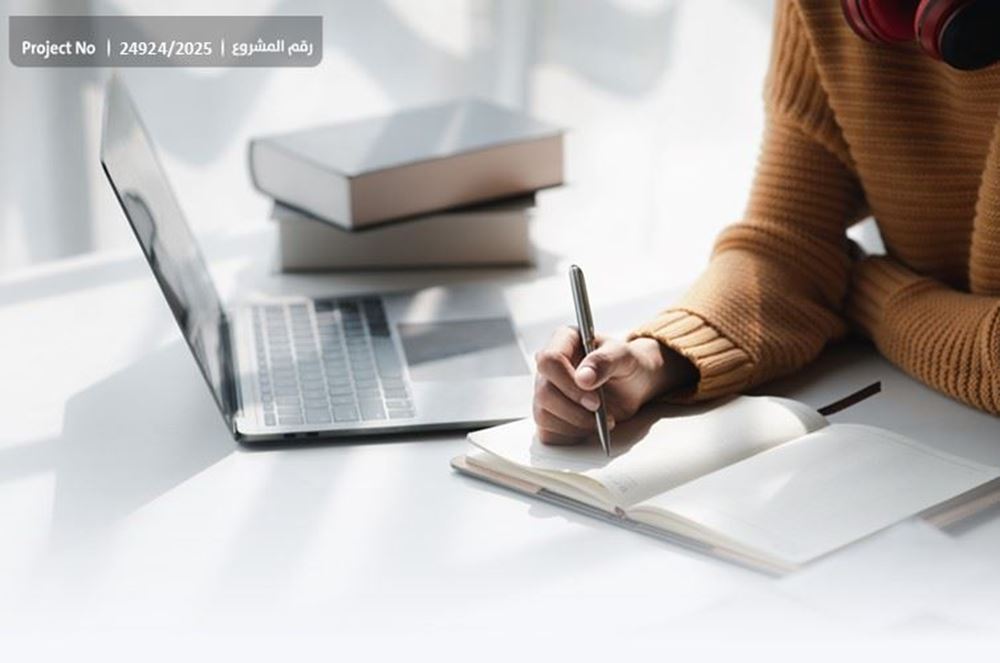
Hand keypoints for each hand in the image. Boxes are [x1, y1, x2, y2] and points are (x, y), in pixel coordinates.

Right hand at [532, 326, 695, 443]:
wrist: (632, 385)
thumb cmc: (626, 365)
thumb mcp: (624, 357)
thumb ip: (605, 362)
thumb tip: (583, 377)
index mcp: (563, 340)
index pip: (549, 361)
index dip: (569, 384)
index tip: (595, 400)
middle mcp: (548, 366)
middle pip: (544, 392)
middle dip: (575, 409)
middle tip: (602, 412)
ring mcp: (544, 390)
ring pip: (543, 415)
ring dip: (576, 424)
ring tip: (600, 421)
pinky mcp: (547, 414)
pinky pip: (548, 432)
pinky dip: (571, 435)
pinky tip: (588, 427)